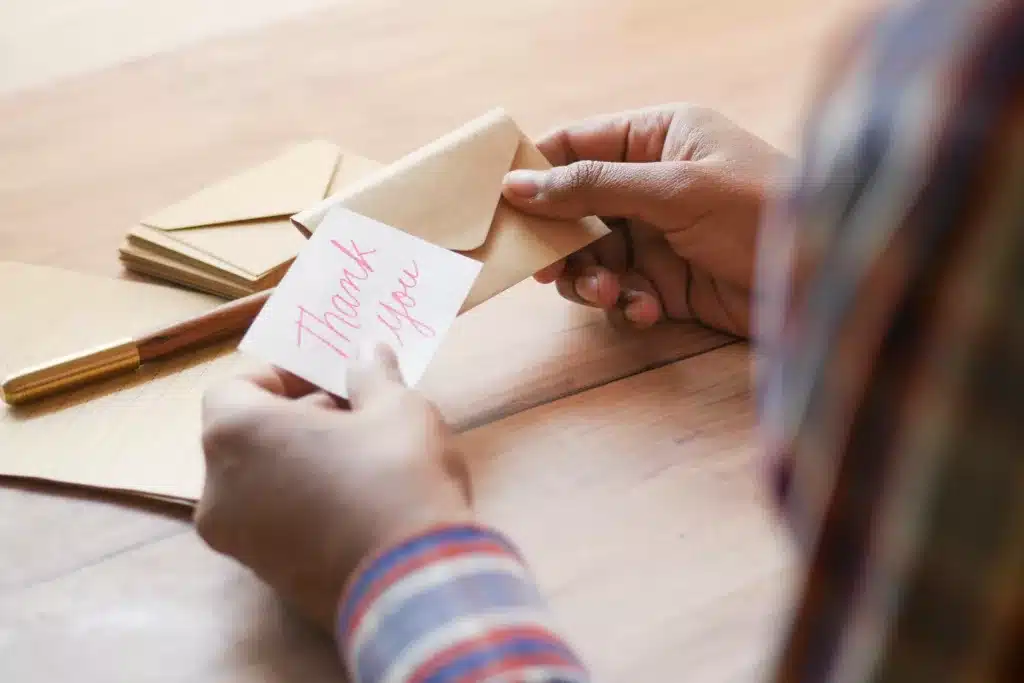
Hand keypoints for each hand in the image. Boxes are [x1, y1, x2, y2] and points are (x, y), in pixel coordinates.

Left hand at [194, 343, 470, 631]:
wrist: (414, 581)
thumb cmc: (396, 475)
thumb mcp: (396, 408)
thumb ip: (372, 375)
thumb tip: (367, 352)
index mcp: (235, 435)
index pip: (235, 387)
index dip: (282, 376)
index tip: (329, 377)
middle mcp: (218, 490)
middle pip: (245, 437)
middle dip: (295, 419)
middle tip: (352, 414)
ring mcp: (238, 542)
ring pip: (260, 484)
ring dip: (300, 463)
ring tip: (361, 458)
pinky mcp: (268, 579)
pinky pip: (276, 524)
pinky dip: (304, 505)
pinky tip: (358, 502)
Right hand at [502, 104, 789, 336]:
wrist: (824, 282)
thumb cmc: (760, 210)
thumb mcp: (674, 190)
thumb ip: (593, 186)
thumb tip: (518, 185)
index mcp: (657, 138)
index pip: (577, 145)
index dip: (536, 171)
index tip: (501, 203)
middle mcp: (652, 184)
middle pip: (574, 209)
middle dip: (562, 241)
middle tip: (548, 269)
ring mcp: (658, 235)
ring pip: (592, 257)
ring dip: (592, 280)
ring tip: (611, 294)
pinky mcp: (668, 282)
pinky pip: (622, 292)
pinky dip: (627, 304)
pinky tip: (650, 310)